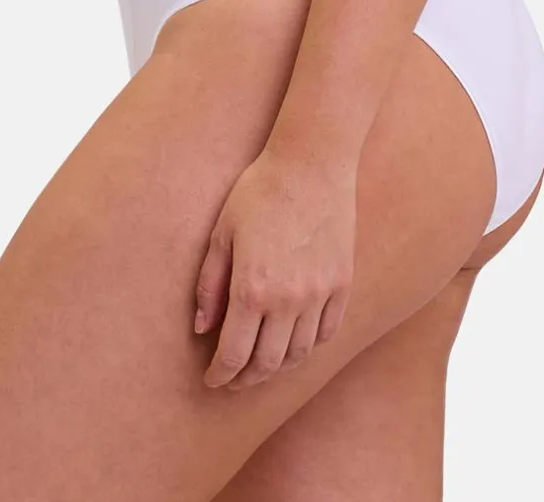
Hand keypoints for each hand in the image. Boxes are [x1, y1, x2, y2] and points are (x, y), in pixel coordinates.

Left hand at [194, 145, 356, 390]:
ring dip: (278, 367)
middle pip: (267, 363)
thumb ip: (210, 284)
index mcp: (252, 288)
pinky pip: (327, 332)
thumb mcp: (222, 232)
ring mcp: (320, 294)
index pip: (234, 354)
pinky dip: (309, 345)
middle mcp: (288, 300)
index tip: (211, 380)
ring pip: (299, 354)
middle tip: (233, 379)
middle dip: (246, 379)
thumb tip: (201, 328)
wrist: (312, 162)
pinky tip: (295, 341)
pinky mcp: (342, 283)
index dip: (220, 375)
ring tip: (263, 364)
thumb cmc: (260, 190)